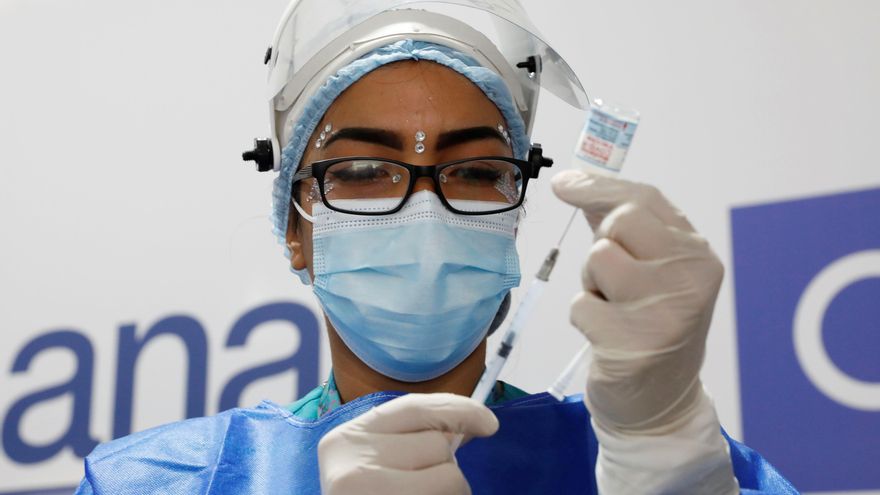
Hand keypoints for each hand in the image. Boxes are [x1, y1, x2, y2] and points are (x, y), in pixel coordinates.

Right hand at [318, 393, 498, 494]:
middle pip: (437, 444)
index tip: (489, 423)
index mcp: (345, 440)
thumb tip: (468, 424)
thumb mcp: (374, 463)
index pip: (413, 408)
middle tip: (416, 487)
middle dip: (443, 465)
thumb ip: (412, 439)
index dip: (458, 409)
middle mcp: (351, 467)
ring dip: (450, 493)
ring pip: (451, 477)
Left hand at [551, 170, 723, 433]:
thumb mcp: (652, 269)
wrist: (659, 400)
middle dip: (604, 245)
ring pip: (598, 259)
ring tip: (614, 307)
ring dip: (593, 283)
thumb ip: (621, 226)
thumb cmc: (649, 323)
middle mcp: (690, 279)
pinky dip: (586, 317)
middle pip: (621, 222)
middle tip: (615, 280)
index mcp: (697, 255)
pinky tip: (609, 336)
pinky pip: (581, 305)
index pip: (645, 199)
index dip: (598, 186)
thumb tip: (571, 181)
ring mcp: (663, 312)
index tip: (564, 183)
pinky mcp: (632, 345)